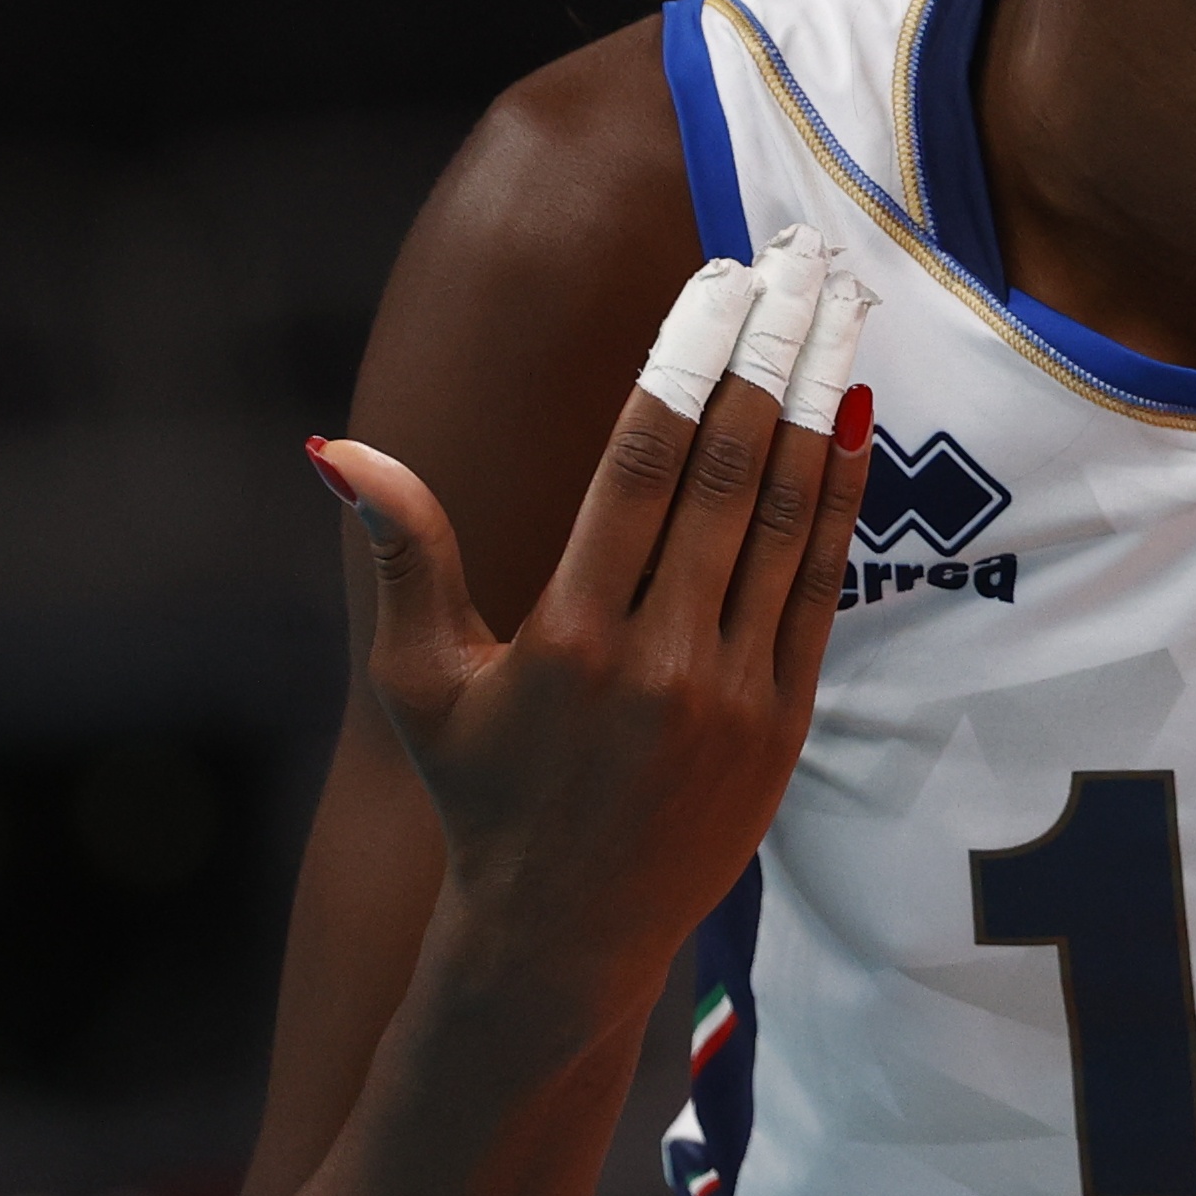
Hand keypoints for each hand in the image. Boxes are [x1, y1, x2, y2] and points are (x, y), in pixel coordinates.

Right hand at [307, 346, 874, 1010]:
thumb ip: (403, 556)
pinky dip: (839, 500)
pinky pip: (820, 586)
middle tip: (801, 261)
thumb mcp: (418, 684)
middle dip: (769, 355)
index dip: (686, 362)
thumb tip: (342, 448)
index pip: (639, 466)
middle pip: (726, 474)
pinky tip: (854, 421)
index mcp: (569, 638)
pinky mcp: (784, 721)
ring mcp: (733, 692)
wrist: (566, 935)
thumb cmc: (481, 795)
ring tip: (838, 313)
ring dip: (818, 406)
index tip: (718, 280)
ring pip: (784, 520)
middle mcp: (659, 660)